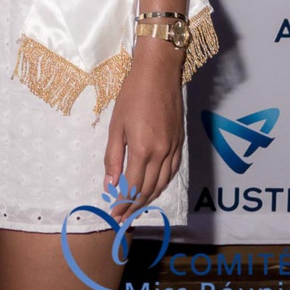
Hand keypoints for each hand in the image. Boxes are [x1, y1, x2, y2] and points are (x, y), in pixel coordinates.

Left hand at [103, 40, 184, 222]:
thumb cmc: (132, 95)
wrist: (158, 73)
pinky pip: (172, 171)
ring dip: (149, 198)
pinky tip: (154, 187)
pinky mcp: (180, 142)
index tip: (114, 213)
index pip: (133, 187)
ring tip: (136, 206)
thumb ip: (113, 157)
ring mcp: (173, 149)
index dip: (123, 203)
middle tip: (122, 216)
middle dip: (134, 205)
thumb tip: (109, 184)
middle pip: (148, 189)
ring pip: (162, 183)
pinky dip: (162, 184)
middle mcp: (161, 154)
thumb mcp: (116, 125)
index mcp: (143, 149)